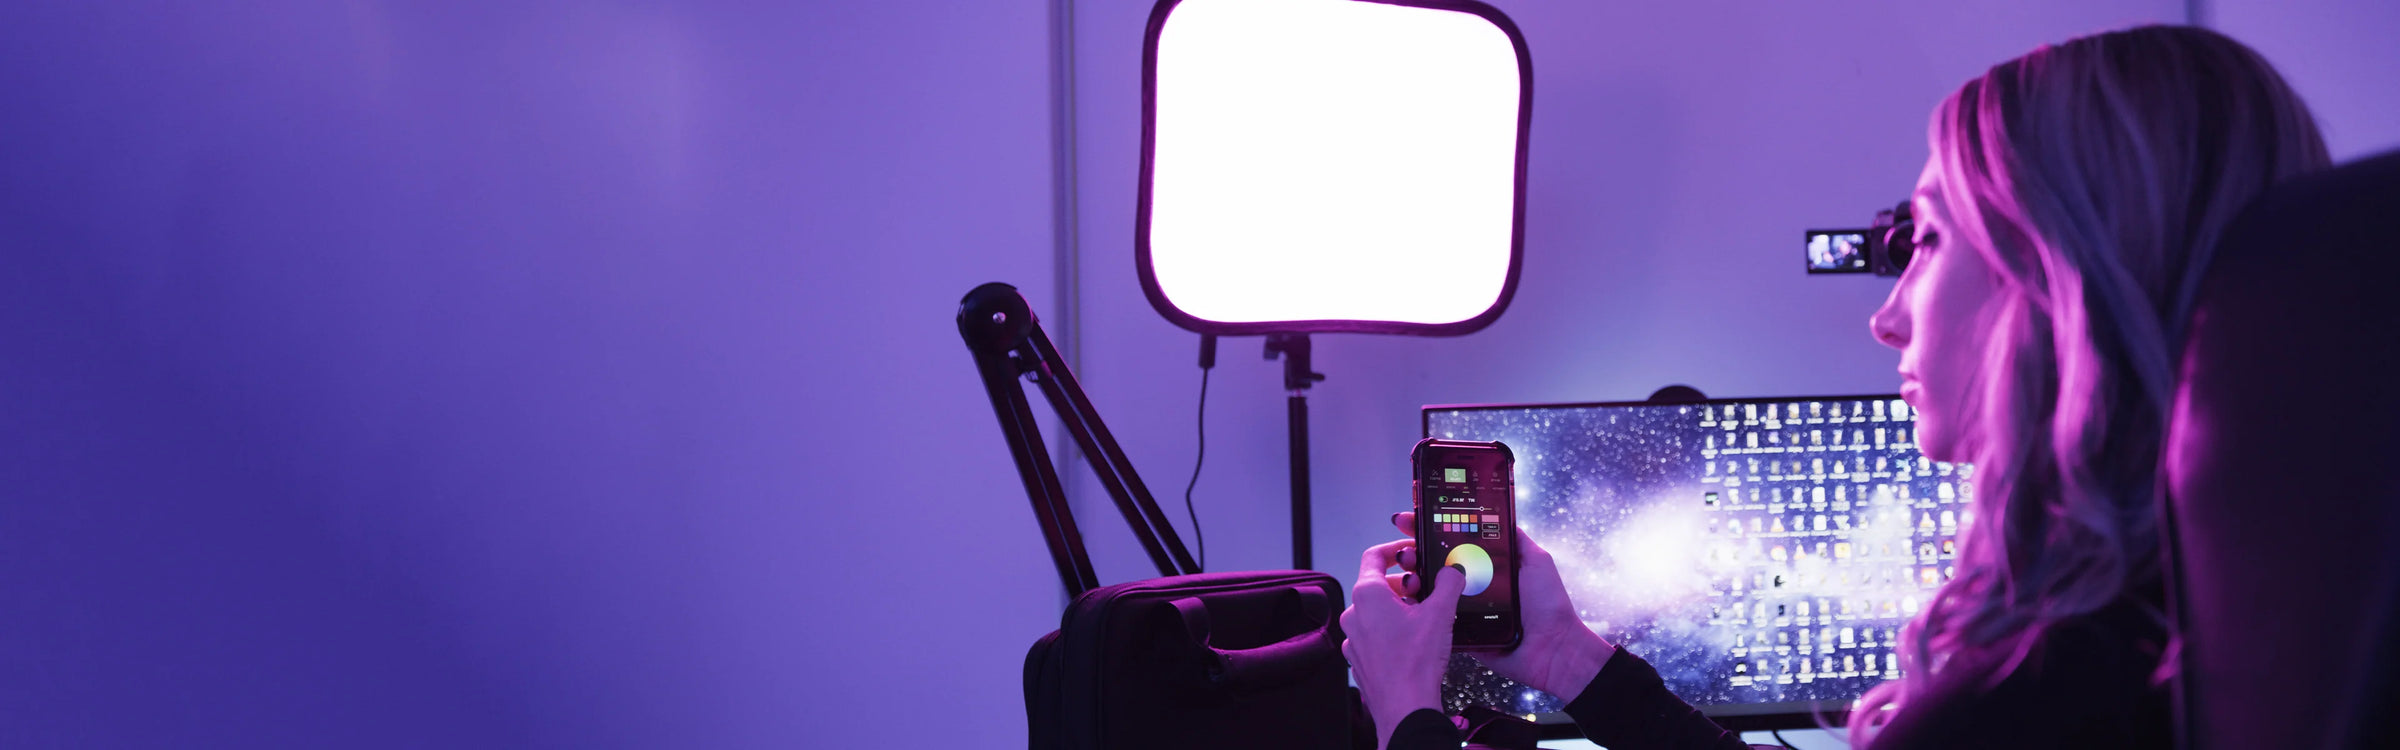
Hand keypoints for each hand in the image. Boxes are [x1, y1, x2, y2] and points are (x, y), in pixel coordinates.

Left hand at [1340, 539, 1465, 749]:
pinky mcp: (1359, 659)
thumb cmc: (1415, 662)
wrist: (1405, 707)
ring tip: (1424, 616)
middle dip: (1404, 583)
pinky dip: (1392, 630)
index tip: (1410, 552)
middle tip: (1427, 589)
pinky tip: (1414, 641)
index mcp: (1367, 595)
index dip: (1395, 549)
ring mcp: (1354, 639)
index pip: (1373, 555)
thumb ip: (1448, 583)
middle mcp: (1354, 614)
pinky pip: (1374, 635)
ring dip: (1399, 608)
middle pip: (1377, 584)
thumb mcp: (1440, 613)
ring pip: (1376, 611)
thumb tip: (1454, 570)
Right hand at [1391, 512, 1615, 702]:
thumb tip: (1499, 513)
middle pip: (1433, 563)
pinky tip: (1409, 598)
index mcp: (1486, 566)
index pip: (1453, 541)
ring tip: (1409, 572)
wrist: (1551, 647)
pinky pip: (1433, 617)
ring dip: (1412, 578)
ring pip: (1428, 589)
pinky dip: (1418, 607)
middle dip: (1414, 551)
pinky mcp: (1458, 631)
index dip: (1430, 529)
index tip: (1412, 518)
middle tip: (1405, 549)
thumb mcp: (1536, 560)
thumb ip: (1516, 538)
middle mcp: (1471, 584)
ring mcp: (1461, 608)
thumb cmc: (1548, 604)